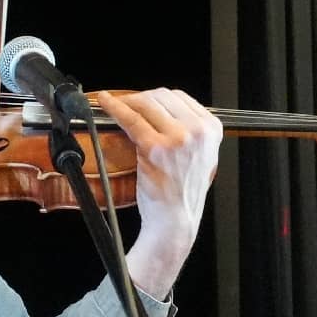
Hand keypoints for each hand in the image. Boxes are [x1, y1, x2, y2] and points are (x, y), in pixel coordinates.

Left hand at [94, 89, 222, 297]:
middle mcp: (198, 130)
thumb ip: (189, 131)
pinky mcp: (155, 147)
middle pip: (163, 96)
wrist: (175, 220)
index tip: (142, 101)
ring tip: (114, 105)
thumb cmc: (181, 191)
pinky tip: (105, 103)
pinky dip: (115, 108)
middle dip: (141, 98)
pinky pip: (131, 119)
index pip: (180, 98)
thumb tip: (160, 110)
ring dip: (127, 102)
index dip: (156, 97)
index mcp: (212, 129)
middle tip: (126, 104)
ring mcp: (178, 138)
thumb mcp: (200, 155)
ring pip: (146, 104)